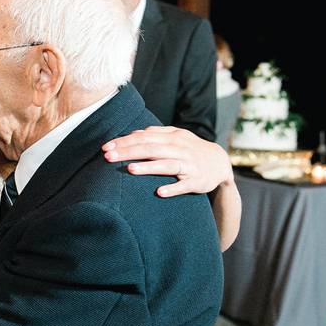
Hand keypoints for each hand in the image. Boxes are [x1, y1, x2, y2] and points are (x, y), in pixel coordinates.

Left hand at [102, 126, 232, 196]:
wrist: (220, 163)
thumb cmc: (190, 149)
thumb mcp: (176, 137)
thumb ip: (155, 133)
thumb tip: (132, 133)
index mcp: (172, 137)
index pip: (144, 137)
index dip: (124, 141)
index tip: (105, 147)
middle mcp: (179, 149)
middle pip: (151, 148)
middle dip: (128, 152)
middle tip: (108, 157)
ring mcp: (189, 165)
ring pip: (167, 165)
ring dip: (148, 167)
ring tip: (130, 169)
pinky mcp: (197, 181)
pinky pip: (184, 185)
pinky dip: (173, 188)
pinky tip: (159, 192)